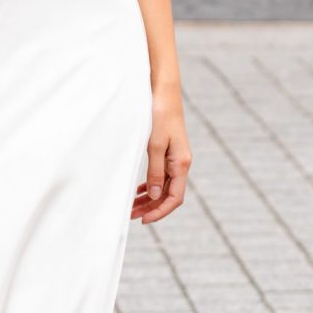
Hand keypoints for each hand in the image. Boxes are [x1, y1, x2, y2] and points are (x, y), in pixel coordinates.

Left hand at [131, 88, 190, 223]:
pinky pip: (161, 175)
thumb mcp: (155, 144)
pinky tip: (138, 189)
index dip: (160, 212)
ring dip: (149, 197)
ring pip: (163, 186)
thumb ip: (155, 171)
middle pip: (168, 195)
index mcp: (181, 163)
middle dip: (151, 207)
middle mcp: (181, 163)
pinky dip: (150, 185)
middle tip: (131, 216)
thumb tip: (153, 196)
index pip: (174, 198)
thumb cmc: (160, 115)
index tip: (144, 220)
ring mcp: (175, 158)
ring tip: (131, 206)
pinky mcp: (169, 151)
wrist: (164, 91)